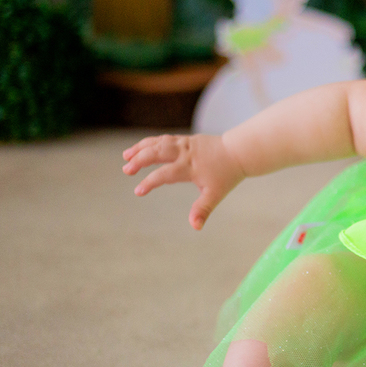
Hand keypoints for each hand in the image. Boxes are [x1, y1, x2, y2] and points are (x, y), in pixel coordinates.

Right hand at [122, 134, 245, 229]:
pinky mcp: (186, 140)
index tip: (138, 191)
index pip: (164, 174)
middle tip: (126, 170)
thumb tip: (195, 227)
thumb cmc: (227, 174)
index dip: (150, 182)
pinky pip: (164, 139)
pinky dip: (150, 142)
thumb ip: (203, 209)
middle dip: (140, 160)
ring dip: (140, 148)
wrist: (239, 152)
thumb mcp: (216, 194)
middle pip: (157, 152)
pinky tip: (141, 148)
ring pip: (158, 142)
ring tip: (126, 156)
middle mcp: (184, 153)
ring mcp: (184, 144)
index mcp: (190, 167)